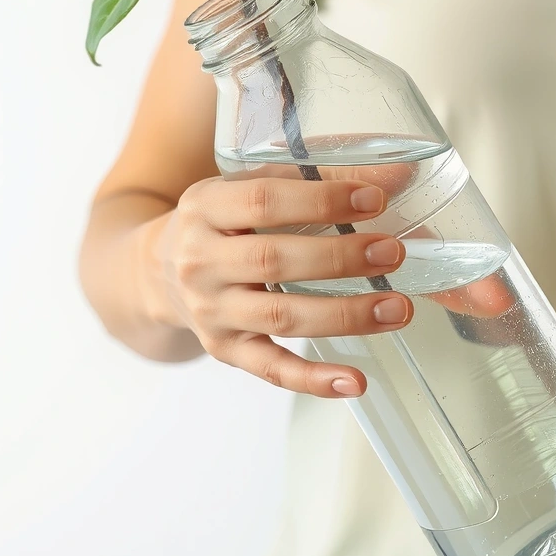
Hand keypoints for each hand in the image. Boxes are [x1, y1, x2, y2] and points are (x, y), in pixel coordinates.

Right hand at [148, 174, 413, 397]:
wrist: (158, 271)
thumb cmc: (222, 222)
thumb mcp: (249, 186)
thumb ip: (317, 177)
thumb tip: (395, 175)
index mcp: (206, 207)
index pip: (263, 201)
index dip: (321, 200)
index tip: (372, 200)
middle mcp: (202, 261)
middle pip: (273, 261)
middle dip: (340, 258)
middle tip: (392, 252)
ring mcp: (212, 311)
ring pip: (281, 317)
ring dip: (345, 315)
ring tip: (397, 309)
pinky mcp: (226, 350)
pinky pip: (272, 369)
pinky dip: (314, 380)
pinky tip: (355, 380)